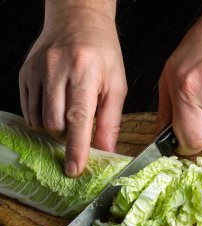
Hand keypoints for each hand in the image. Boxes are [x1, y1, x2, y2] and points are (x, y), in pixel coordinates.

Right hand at [19, 1, 126, 176]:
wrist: (77, 19)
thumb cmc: (102, 52)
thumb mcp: (116, 85)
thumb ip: (110, 121)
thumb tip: (107, 152)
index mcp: (85, 72)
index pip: (79, 119)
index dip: (76, 148)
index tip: (74, 169)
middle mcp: (57, 69)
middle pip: (55, 124)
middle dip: (66, 136)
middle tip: (78, 125)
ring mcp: (37, 70)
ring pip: (39, 120)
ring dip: (53, 128)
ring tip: (67, 111)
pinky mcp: (25, 73)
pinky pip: (28, 109)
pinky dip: (41, 118)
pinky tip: (54, 106)